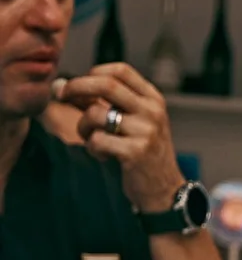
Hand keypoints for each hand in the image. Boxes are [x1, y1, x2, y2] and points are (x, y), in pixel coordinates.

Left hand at [54, 65, 183, 211]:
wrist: (164, 189)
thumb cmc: (142, 152)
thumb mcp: (131, 122)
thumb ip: (100, 102)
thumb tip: (60, 86)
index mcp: (153, 99)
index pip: (120, 71)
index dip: (93, 73)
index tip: (78, 86)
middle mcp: (153, 112)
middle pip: (106, 84)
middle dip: (76, 87)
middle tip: (62, 96)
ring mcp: (146, 131)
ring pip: (95, 114)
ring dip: (83, 127)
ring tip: (91, 139)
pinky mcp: (136, 152)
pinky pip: (97, 140)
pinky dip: (92, 148)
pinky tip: (103, 155)